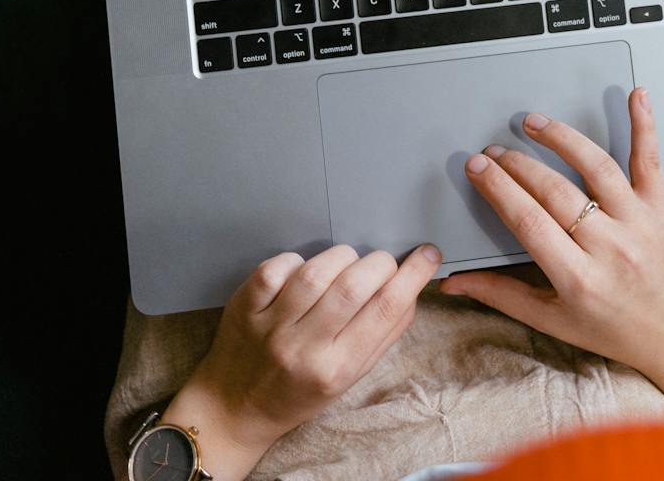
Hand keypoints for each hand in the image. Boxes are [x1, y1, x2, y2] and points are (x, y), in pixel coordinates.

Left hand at [162, 243, 441, 480]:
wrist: (236, 408)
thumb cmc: (299, 392)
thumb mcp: (348, 377)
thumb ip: (381, 336)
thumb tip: (410, 289)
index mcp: (337, 369)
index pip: (385, 312)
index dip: (412, 276)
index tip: (427, 255)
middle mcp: (304, 348)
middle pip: (354, 286)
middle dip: (379, 263)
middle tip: (382, 264)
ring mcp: (271, 326)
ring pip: (317, 271)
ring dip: (342, 257)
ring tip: (346, 264)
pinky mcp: (245, 306)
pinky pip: (278, 267)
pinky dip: (298, 260)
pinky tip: (304, 271)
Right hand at [439, 88, 663, 382]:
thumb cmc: (615, 330)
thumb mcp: (553, 321)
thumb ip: (501, 295)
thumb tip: (453, 283)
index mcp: (578, 279)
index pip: (529, 222)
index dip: (499, 190)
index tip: (478, 168)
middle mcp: (609, 248)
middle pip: (555, 192)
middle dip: (517, 165)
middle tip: (493, 150)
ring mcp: (637, 224)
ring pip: (596, 168)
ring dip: (562, 139)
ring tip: (534, 122)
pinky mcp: (660, 209)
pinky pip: (650, 162)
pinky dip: (645, 126)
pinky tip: (636, 96)